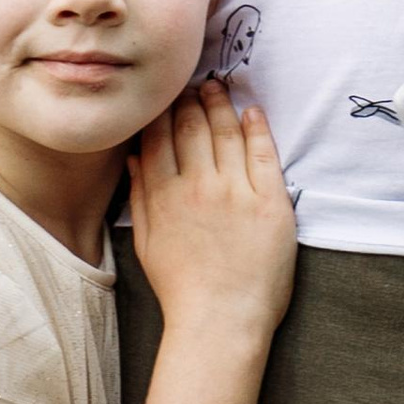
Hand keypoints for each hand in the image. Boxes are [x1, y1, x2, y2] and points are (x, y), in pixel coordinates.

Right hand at [126, 84, 295, 346]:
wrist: (220, 322)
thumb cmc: (181, 288)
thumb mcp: (146, 243)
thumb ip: (140, 197)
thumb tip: (134, 158)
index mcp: (164, 197)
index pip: (160, 137)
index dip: (163, 109)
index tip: (166, 92)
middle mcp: (198, 188)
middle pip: (192, 127)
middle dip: (191, 98)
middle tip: (194, 81)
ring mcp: (235, 193)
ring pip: (226, 132)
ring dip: (221, 104)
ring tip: (219, 88)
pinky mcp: (269, 201)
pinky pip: (262, 153)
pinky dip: (256, 127)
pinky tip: (251, 111)